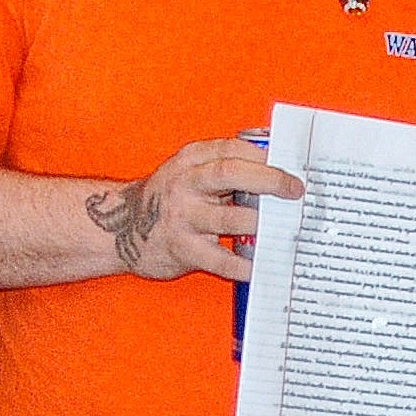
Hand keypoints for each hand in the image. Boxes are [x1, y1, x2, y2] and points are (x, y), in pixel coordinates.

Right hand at [85, 134, 302, 283]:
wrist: (120, 230)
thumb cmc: (168, 199)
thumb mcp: (189, 171)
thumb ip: (224, 166)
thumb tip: (277, 165)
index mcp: (191, 160)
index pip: (233, 149)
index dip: (265, 156)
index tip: (292, 165)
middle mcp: (186, 184)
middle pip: (231, 174)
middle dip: (269, 181)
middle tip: (295, 191)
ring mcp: (183, 217)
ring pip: (231, 218)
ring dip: (262, 225)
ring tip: (286, 230)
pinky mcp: (182, 249)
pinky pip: (221, 260)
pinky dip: (246, 266)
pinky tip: (263, 266)